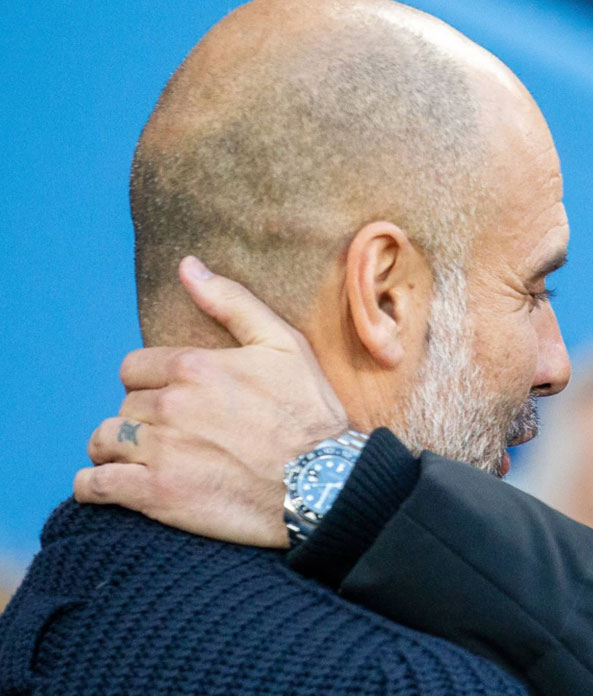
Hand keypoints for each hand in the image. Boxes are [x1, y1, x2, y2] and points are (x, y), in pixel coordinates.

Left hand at [75, 256, 348, 547]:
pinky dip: (95, 486)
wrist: (328, 483)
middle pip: (125, 406)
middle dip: (143, 419)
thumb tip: (188, 265)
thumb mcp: (284, 345)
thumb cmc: (310, 413)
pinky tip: (110, 486)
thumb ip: (231, 302)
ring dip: (117, 450)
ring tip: (144, 461)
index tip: (176, 401)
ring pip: (105, 441)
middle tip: (176, 435)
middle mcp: (171, 405)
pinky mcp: (157, 495)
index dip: (153, 383)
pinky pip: (96, 486)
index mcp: (194, 366)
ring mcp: (161, 451)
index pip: (135, 368)